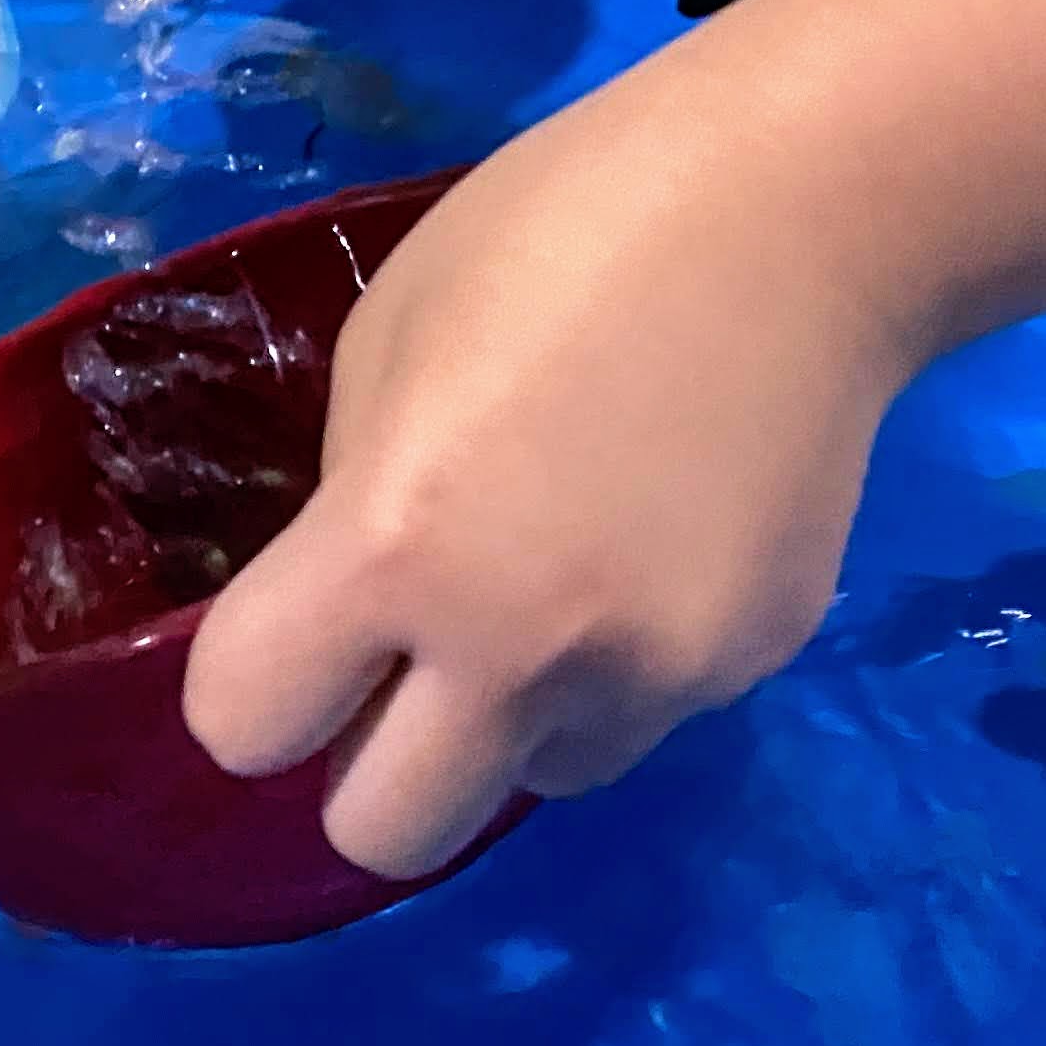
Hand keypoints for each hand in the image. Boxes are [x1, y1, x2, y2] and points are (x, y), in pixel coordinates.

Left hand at [180, 69, 915, 879]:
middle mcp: (519, 645)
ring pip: (532, 782)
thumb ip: (355, 499)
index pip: (243, 725)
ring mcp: (652, 672)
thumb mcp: (391, 337)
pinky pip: (643, 714)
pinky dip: (625, 664)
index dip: (254, 682)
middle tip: (405, 662)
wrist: (802, 209)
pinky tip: (659, 531)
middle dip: (369, 762)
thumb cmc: (563, 228)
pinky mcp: (752, 665)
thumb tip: (362, 607)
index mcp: (399, 544)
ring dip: (512, 719)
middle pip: (383, 836)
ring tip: (557, 574)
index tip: (295, 630)